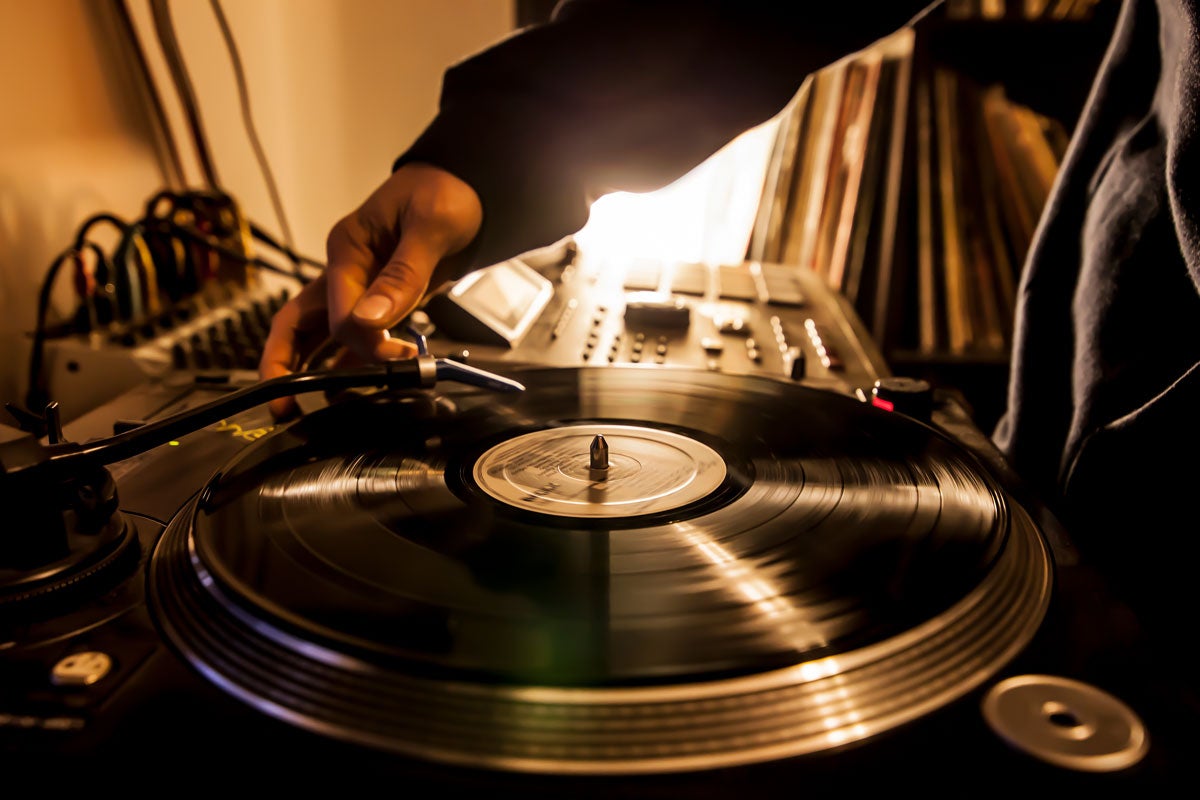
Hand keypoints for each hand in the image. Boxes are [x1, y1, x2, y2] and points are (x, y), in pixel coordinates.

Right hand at [259, 163, 482, 418]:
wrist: (472, 192)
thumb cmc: (448, 195)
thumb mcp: (431, 226)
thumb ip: (403, 275)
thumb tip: (370, 320)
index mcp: (346, 248)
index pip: (336, 310)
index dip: (360, 341)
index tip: (395, 356)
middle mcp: (344, 271)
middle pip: (297, 325)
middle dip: (283, 366)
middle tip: (280, 407)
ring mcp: (358, 290)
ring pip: (319, 338)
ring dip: (314, 372)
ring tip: (310, 411)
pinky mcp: (378, 304)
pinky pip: (352, 342)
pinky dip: (349, 367)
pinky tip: (349, 393)